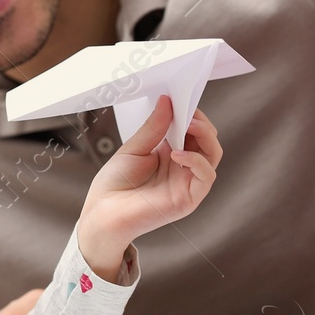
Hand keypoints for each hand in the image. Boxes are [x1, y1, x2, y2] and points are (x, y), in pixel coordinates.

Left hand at [77, 96, 222, 278]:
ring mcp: (187, 184)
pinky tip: (177, 154)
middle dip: (201, 123)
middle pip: (207, 142)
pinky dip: (197, 161)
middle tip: (188, 111)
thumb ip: (153, 127)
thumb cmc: (114, 185)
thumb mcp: (133, 149)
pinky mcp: (188, 199)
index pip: (194, 131)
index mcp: (171, 154)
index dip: (192, 115)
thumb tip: (168, 101)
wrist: (102, 214)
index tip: (182, 99)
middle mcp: (183, 169)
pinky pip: (206, 177)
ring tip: (189, 125)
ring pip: (213, 156)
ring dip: (205, 137)